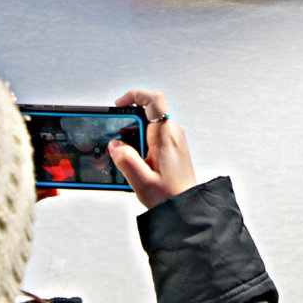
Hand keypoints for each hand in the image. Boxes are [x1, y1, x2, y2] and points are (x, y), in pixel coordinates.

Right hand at [108, 89, 196, 209]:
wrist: (187, 207)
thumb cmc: (171, 196)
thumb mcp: (142, 181)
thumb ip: (126, 161)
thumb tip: (115, 145)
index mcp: (166, 136)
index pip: (153, 100)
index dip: (134, 95)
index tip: (118, 105)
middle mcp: (173, 133)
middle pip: (148, 111)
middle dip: (129, 121)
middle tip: (119, 139)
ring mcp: (174, 139)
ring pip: (150, 124)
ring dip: (134, 133)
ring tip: (129, 156)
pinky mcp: (173, 147)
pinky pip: (154, 134)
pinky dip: (141, 141)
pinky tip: (137, 161)